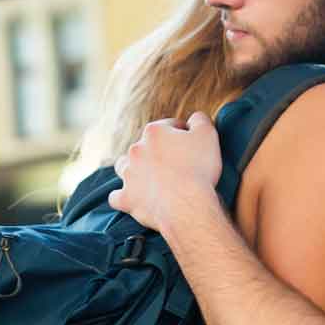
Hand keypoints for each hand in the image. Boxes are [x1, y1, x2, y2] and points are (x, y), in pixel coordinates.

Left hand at [108, 113, 222, 234]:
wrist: (187, 205)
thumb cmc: (198, 169)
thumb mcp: (208, 135)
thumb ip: (200, 120)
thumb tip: (195, 119)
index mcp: (154, 132)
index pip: (169, 127)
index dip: (183, 135)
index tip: (193, 147)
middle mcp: (136, 150)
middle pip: (146, 145)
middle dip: (159, 152)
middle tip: (177, 165)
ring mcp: (129, 175)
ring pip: (124, 166)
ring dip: (134, 169)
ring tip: (149, 177)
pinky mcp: (127, 198)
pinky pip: (116, 197)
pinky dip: (123, 197)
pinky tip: (133, 199)